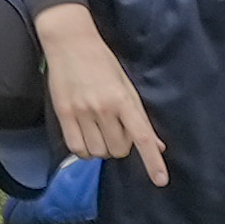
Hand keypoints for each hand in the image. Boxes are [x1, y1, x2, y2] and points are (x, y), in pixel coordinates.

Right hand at [33, 4, 166, 181]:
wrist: (70, 43)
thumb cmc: (102, 61)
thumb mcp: (127, 85)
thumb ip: (139, 117)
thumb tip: (157, 145)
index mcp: (123, 99)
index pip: (142, 137)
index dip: (152, 161)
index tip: (161, 180)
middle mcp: (103, 108)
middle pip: (119, 149)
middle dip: (121, 145)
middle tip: (116, 128)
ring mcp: (81, 112)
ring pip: (98, 152)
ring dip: (102, 148)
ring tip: (99, 130)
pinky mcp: (63, 114)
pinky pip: (77, 148)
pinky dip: (85, 150)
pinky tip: (87, 137)